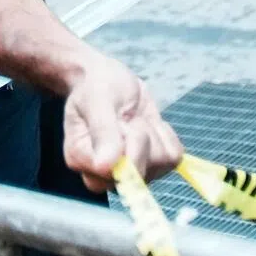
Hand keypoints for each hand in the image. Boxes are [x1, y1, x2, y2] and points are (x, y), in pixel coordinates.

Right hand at [62, 51, 182, 192]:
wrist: (109, 81)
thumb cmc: (96, 87)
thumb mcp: (97, 100)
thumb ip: (102, 132)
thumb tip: (105, 167)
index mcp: (81, 159)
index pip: (115, 172)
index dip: (129, 146)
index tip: (120, 121)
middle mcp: (104, 175)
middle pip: (140, 173)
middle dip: (140, 137)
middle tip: (125, 117)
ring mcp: (131, 173)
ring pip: (161, 162)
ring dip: (152, 132)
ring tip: (132, 118)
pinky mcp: (154, 166)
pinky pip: (174, 156)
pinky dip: (164, 134)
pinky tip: (146, 124)